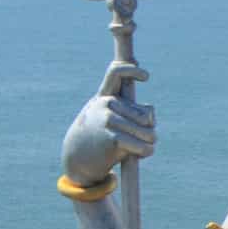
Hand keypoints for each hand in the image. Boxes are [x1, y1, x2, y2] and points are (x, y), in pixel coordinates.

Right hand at [61, 62, 155, 184]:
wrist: (77, 158)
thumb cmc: (98, 137)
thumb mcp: (109, 119)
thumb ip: (131, 113)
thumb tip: (150, 117)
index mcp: (104, 96)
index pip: (116, 73)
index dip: (131, 70)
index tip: (147, 76)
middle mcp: (106, 104)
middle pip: (147, 115)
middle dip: (149, 129)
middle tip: (139, 137)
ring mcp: (108, 119)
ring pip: (148, 131)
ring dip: (149, 142)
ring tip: (140, 146)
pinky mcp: (113, 137)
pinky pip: (143, 144)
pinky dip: (146, 151)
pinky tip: (141, 154)